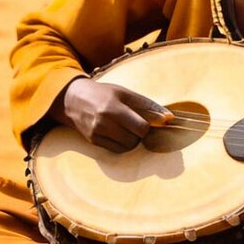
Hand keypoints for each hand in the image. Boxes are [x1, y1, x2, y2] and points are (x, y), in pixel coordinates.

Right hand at [51, 78, 172, 152]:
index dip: (151, 126)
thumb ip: (147, 105)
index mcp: (114, 106)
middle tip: (138, 123)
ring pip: (128, 146)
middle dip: (142, 133)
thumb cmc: (105, 93)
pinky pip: (118, 150)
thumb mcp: (125, 93)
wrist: (74, 99)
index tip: (154, 122)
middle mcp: (104, 121)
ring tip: (127, 127)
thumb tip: (170, 118)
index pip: (142, 126)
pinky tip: (118, 132)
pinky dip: (123, 144)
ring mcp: (97, 133)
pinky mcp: (93, 142)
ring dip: (133, 139)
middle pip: (136, 138)